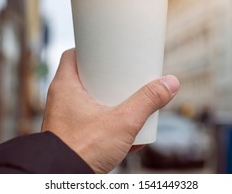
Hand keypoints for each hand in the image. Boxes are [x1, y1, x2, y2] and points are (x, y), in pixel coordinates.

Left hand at [41, 49, 178, 172]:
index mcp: (65, 86)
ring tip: (128, 101)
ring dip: (109, 100)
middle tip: (124, 75)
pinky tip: (125, 130)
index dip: (91, 49)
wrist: (63, 181)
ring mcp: (65, 119)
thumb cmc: (82, 149)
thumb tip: (170, 83)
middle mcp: (61, 100)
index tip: (109, 50)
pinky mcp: (72, 136)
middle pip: (84, 77)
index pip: (73, 55)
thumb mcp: (122, 122)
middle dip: (106, 77)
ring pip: (89, 100)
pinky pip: (90, 121)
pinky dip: (107, 121)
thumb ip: (147, 101)